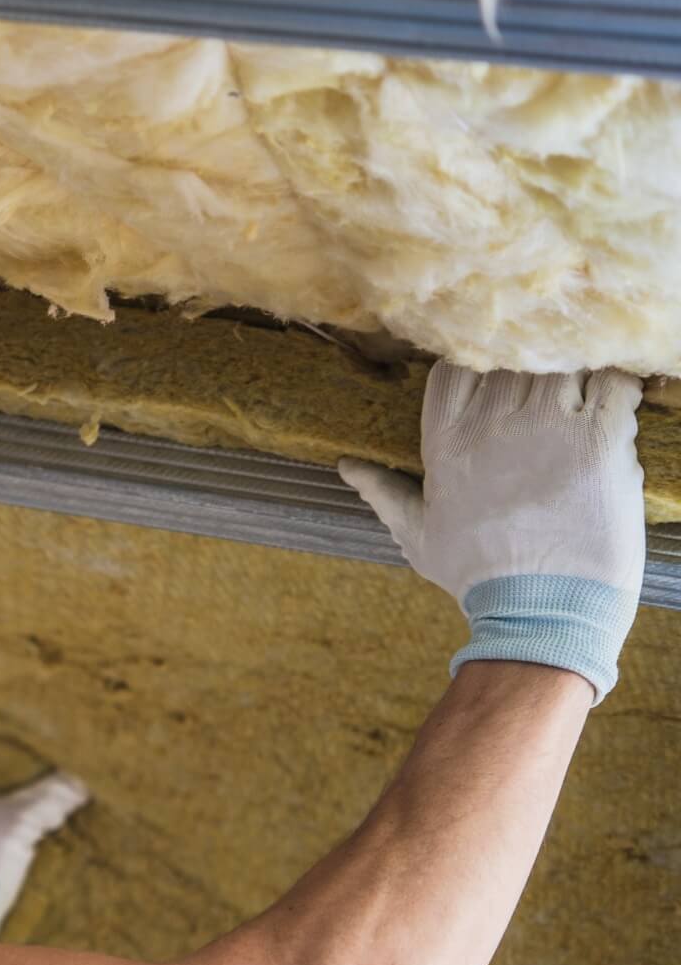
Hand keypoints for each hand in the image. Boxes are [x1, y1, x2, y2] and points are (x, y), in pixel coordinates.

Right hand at [338, 363, 644, 701]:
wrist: (541, 607)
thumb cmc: (478, 575)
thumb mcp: (417, 534)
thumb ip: (383, 493)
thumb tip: (346, 468)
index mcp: (448, 441)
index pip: (457, 367)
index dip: (479, 364)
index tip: (496, 380)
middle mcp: (494, 423)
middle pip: (516, 357)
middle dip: (534, 366)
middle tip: (549, 388)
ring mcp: (548, 426)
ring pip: (566, 362)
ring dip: (579, 373)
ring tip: (584, 396)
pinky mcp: (598, 438)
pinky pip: (614, 382)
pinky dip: (619, 386)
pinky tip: (616, 406)